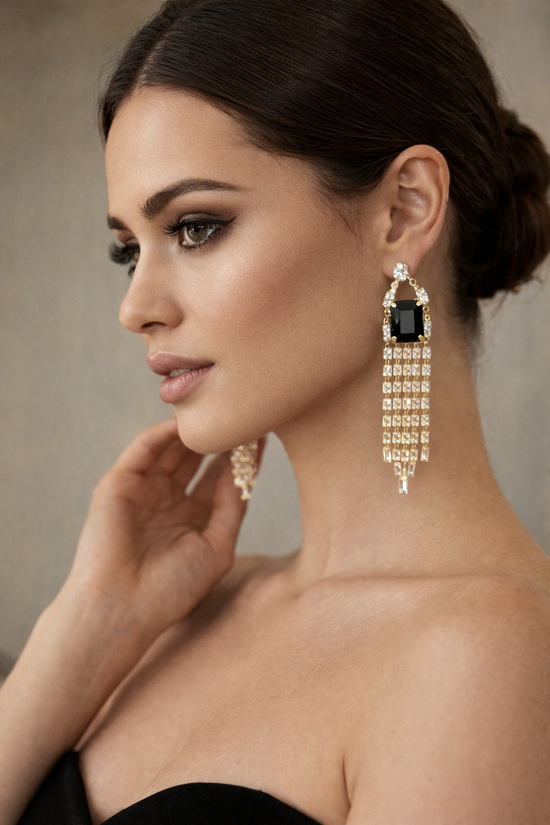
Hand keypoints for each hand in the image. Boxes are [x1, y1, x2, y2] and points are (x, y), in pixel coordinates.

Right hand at [61, 417, 266, 637]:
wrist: (121, 609)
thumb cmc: (171, 589)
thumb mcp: (217, 547)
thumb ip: (232, 508)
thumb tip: (247, 471)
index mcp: (193, 517)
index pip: (220, 477)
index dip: (241, 457)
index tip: (263, 433)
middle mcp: (169, 499)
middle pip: (198, 457)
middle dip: (219, 436)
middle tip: (241, 412)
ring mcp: (144, 489)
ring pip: (172, 448)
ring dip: (194, 429)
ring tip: (218, 410)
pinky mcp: (119, 483)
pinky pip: (144, 449)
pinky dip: (163, 433)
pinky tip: (185, 423)